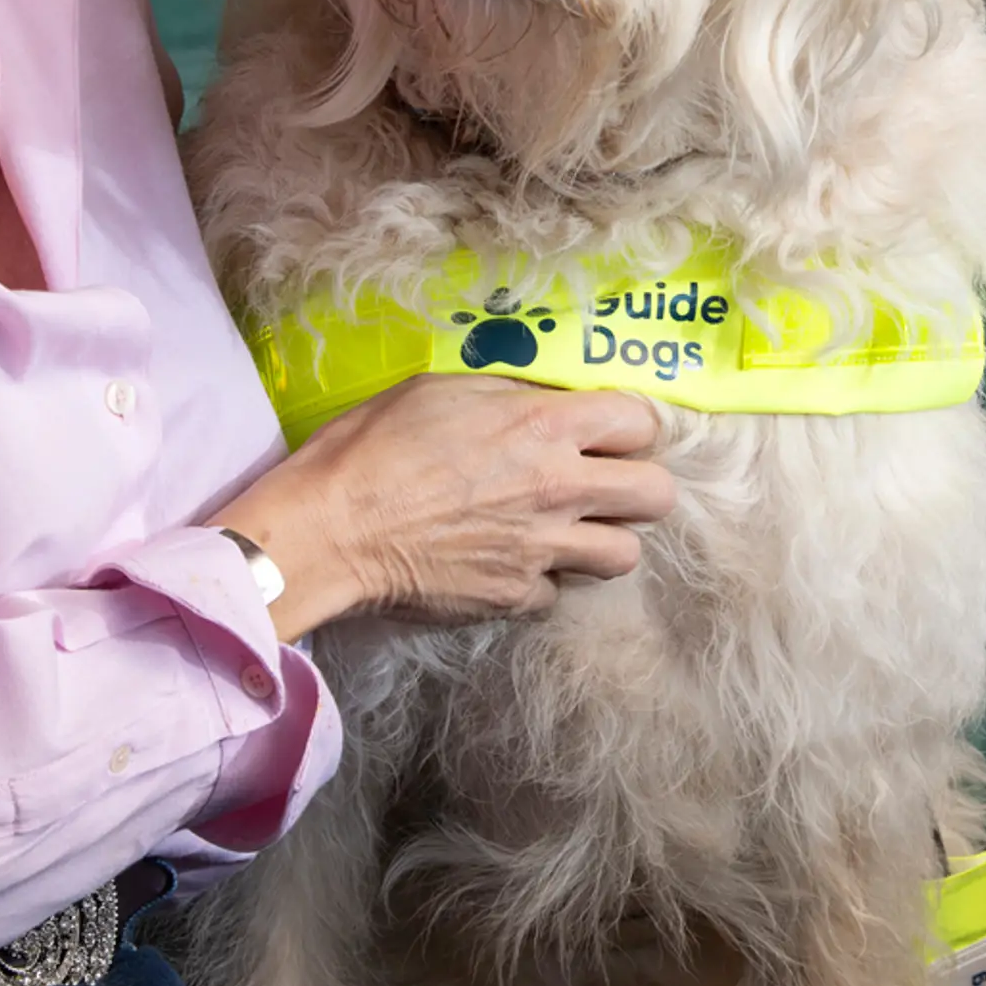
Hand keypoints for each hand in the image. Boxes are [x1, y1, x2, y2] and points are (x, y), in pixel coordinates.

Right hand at [217, 376, 668, 637]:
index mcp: (543, 426)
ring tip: (567, 529)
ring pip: (625, 555)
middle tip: (604, 482)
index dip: (631, 425)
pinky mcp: (515, 597)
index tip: (611, 431)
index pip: (641, 421)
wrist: (329, 530)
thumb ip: (508, 394)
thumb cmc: (371, 447)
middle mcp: (557, 489)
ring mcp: (541, 550)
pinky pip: (558, 592)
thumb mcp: (439, 388)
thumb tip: (543, 400)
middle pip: (656, 496)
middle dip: (638, 486)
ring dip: (602, 540)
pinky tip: (510, 561)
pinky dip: (542, 580)